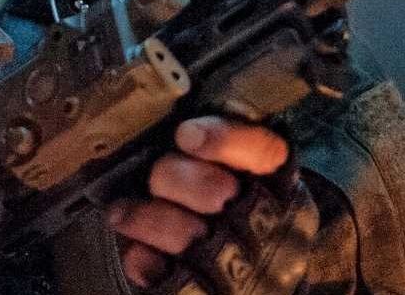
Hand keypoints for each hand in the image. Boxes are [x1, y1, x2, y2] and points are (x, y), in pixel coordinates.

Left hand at [105, 116, 314, 293]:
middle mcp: (268, 228)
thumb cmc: (237, 216)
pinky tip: (138, 250)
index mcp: (281, 188)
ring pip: (185, 234)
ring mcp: (240, 267)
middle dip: (171, 177)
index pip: (264, 151)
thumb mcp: (245, 175)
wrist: (252, 283)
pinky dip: (143, 259)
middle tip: (156, 178)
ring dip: (145, 217)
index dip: (223, 139)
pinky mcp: (207, 293)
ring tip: (123, 212)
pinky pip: (167, 277)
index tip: (185, 135)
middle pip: (213, 190)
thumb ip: (222, 148)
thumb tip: (179, 127)